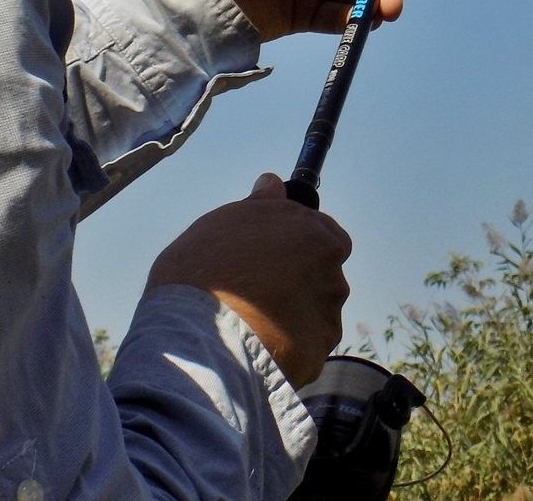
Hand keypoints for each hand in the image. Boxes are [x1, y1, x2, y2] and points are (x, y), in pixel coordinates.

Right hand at [148, 173, 352, 387]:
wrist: (200, 335)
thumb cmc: (204, 271)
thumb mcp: (223, 223)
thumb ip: (259, 206)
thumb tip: (272, 183)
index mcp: (314, 232)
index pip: (322, 233)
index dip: (298, 246)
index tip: (275, 258)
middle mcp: (331, 268)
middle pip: (323, 273)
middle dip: (300, 281)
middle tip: (260, 293)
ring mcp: (329, 311)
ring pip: (318, 310)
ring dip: (297, 315)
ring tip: (255, 325)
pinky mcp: (321, 349)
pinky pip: (309, 344)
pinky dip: (292, 346)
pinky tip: (262, 346)